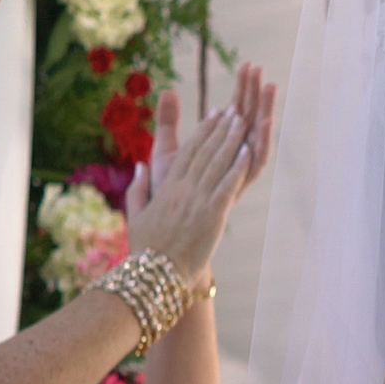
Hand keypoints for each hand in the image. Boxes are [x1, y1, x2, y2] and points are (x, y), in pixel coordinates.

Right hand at [125, 83, 270, 283]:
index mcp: (166, 188)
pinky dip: (238, 166)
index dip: (202, 131)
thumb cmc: (145, 249)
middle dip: (221, 128)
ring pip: (217, 163)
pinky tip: (248, 150)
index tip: (214, 114)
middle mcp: (182, 190)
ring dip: (232, 139)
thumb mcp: (135, 215)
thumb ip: (138, 188)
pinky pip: (227, 185)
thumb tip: (141, 166)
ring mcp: (197, 201)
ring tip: (243, 119)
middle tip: (234, 108)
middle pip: (205, 151)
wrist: (155, 275)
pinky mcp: (212, 215)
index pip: (187, 152)